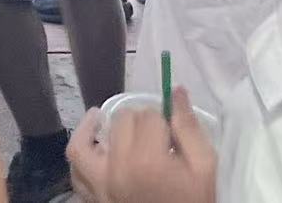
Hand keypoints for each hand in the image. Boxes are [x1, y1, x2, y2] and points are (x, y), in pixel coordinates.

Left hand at [69, 90, 217, 202]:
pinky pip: (76, 176)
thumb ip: (189, 127)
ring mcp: (100, 190)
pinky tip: (95, 150)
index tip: (173, 132)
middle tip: (155, 135)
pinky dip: (81, 159)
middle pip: (120, 123)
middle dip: (138, 121)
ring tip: (100, 120)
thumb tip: (176, 90)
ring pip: (82, 146)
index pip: (149, 115)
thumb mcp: (205, 167)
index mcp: (147, 162)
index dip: (163, 118)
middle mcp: (116, 172)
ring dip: (93, 130)